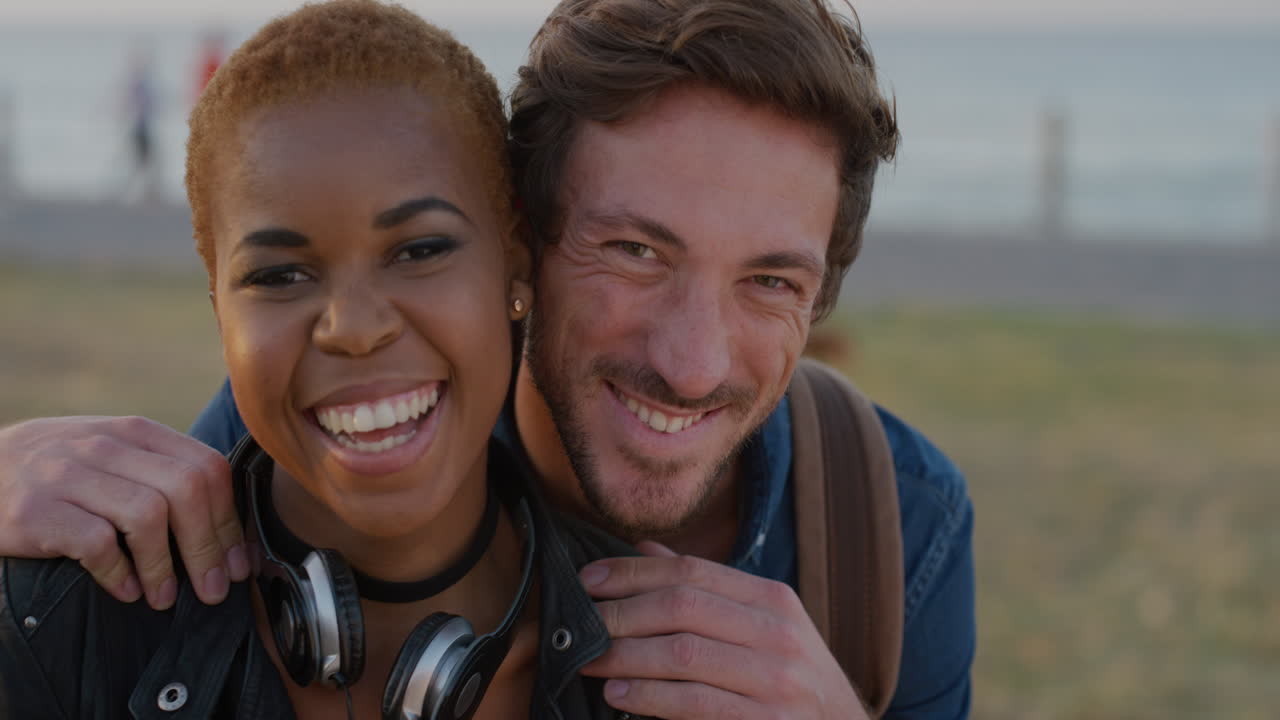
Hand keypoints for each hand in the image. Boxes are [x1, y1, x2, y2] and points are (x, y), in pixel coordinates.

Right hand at [0, 416, 246, 608]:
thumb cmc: (61, 473)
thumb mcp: (112, 455)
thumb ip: (163, 475)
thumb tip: (228, 532)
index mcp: (135, 432)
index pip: (206, 468)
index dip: (229, 520)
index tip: (238, 562)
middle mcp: (106, 445)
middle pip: (187, 491)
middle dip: (208, 547)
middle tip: (214, 589)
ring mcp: (69, 474)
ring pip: (147, 515)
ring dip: (165, 566)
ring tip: (165, 598)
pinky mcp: (36, 510)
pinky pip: (96, 544)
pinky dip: (119, 573)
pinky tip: (125, 590)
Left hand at [578, 541, 868, 719]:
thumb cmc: (791, 681)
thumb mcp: (761, 628)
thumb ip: (705, 590)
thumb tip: (645, 549)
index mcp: (772, 601)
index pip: (692, 571)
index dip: (633, 572)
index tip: (589, 581)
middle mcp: (778, 634)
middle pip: (683, 607)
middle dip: (621, 613)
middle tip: (581, 623)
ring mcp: (776, 681)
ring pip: (683, 653)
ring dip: (625, 656)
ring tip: (590, 660)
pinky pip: (695, 703)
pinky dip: (649, 697)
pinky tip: (619, 695)